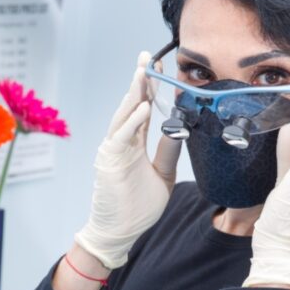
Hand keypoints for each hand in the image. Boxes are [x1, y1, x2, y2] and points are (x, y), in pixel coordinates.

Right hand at [74, 51, 181, 269]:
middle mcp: (122, 142)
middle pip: (131, 105)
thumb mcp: (162, 175)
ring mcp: (114, 150)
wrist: (119, 232)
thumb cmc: (137, 207)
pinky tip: (141, 107)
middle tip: (147, 56)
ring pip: (123, 115)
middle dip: (139, 80)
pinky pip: (121, 137)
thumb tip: (180, 129)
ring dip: (133, 93)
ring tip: (142, 71)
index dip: (150, 89)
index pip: (143, 109)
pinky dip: (131, 121)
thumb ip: (168, 152)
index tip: (158, 68)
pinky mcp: (110, 162)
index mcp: (134, 144)